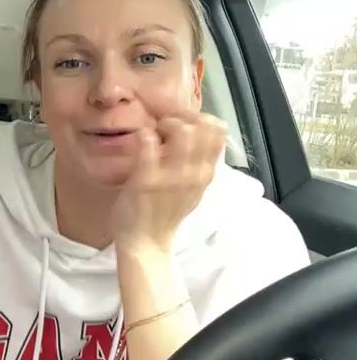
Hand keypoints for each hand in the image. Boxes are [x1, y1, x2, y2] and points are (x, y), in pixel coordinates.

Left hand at [111, 110, 226, 255]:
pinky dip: (144, 135)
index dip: (199, 117)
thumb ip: (198, 161)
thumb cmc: (166, 211)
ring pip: (183, 131)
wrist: (146, 242)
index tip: (182, 123)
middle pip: (204, 125)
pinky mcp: (146, 179)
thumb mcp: (192, 186)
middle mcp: (195, 173)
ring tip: (154, 134)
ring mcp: (172, 176)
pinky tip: (140, 141)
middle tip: (165, 127)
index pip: (218, 129)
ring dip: (165, 123)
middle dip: (182, 117)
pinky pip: (148, 143)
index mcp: (206, 172)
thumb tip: (194, 129)